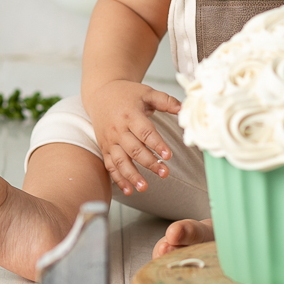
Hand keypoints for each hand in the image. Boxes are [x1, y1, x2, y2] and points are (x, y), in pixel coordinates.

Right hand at [87, 80, 180, 196]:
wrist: (100, 94)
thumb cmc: (126, 94)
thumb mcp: (146, 92)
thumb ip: (165, 100)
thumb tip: (183, 109)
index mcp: (130, 114)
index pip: (145, 132)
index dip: (157, 144)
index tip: (168, 156)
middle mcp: (118, 129)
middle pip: (134, 149)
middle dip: (149, 163)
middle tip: (164, 173)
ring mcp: (110, 140)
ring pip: (121, 161)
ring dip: (132, 175)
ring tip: (144, 187)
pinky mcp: (104, 148)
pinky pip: (110, 166)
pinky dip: (118, 179)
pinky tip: (129, 190)